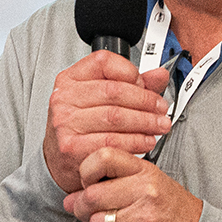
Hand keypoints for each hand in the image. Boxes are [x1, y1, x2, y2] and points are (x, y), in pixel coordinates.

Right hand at [43, 51, 170, 192]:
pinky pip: (111, 141)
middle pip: (114, 91)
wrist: (60, 160)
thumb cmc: (81, 126)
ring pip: (116, 117)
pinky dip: (135, 142)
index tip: (146, 85)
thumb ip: (133, 84)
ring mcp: (65, 122)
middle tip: (161, 109)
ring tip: (158, 126)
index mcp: (71, 78)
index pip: (104, 62)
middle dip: (146, 101)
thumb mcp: (101, 99)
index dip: (131, 72)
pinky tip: (145, 141)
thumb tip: (160, 75)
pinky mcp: (71, 147)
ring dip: (145, 122)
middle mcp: (64, 97)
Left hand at [64, 147, 202, 221]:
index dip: (87, 171)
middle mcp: (145, 192)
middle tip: (90, 209)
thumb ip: (112, 183)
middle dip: (83, 207)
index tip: (87, 180)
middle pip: (92, 195)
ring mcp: (143, 220)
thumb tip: (72, 197)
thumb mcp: (149, 182)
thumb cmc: (174, 210)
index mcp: (146, 172)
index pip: (104, 157)